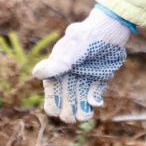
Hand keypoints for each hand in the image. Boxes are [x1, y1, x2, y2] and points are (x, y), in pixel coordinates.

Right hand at [31, 6, 132, 122]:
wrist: (110, 28)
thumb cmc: (87, 36)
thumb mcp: (72, 50)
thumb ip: (57, 64)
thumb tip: (35, 73)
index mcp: (58, 69)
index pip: (51, 93)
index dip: (52, 104)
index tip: (56, 111)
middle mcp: (70, 76)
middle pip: (66, 101)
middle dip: (68, 111)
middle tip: (71, 117)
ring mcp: (85, 79)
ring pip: (80, 101)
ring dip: (81, 111)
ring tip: (85, 116)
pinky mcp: (99, 80)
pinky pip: (95, 95)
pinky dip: (95, 101)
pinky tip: (97, 103)